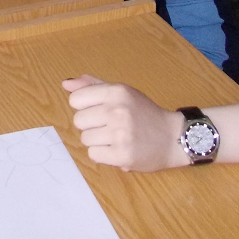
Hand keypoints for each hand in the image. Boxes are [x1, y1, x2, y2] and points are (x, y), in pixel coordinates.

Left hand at [63, 75, 184, 171]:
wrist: (172, 138)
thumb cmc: (144, 113)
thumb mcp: (122, 93)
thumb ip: (93, 86)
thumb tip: (66, 84)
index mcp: (116, 91)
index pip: (76, 99)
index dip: (84, 107)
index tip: (99, 110)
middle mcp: (117, 110)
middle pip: (78, 121)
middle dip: (91, 125)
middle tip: (109, 126)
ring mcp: (120, 134)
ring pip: (85, 139)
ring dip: (97, 141)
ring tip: (115, 138)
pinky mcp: (122, 155)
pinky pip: (93, 155)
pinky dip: (103, 154)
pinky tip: (117, 149)